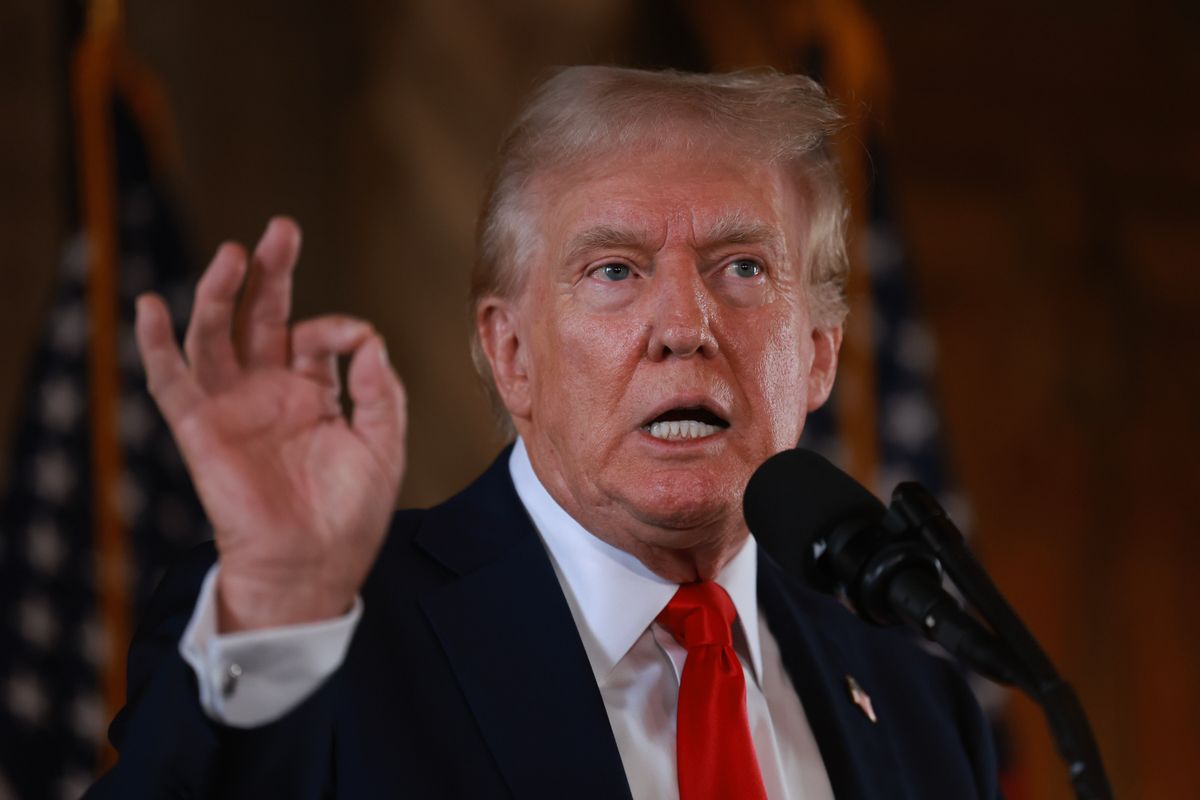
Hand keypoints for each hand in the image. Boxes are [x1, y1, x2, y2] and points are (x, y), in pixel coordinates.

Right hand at [135, 217, 406, 631]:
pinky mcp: (201, 428)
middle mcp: (268, 391)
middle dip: (270, 272)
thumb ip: (382, 390)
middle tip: (280, 229)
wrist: (314, 568)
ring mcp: (232, 406)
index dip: (337, 327)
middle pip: (261, 317)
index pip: (316, 337)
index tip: (355, 340)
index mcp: (312, 392)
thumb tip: (369, 338)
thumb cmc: (350, 515)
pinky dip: (156, 345)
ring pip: (215, 335)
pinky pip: (171, 381)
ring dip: (219, 293)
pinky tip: (150, 306)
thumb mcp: (383, 445)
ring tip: (233, 254)